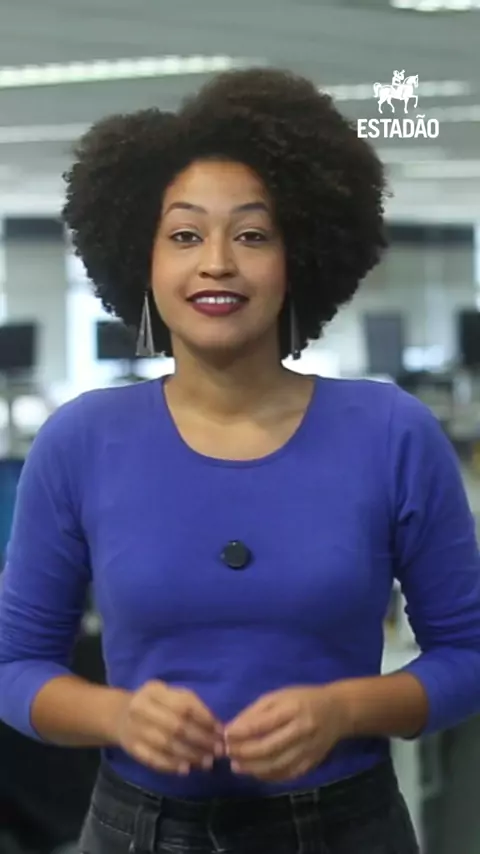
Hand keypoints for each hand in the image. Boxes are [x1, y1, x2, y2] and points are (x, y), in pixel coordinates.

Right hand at [114, 681, 224, 774]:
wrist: (120, 715)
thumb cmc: (154, 705)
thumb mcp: (169, 695)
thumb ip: (190, 706)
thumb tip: (217, 728)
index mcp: (154, 690)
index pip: (184, 704)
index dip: (205, 719)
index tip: (221, 731)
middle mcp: (141, 707)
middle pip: (176, 726)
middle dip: (201, 740)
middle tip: (218, 751)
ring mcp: (135, 729)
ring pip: (166, 744)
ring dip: (190, 755)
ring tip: (207, 762)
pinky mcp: (132, 748)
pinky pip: (154, 759)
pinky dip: (172, 765)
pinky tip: (186, 769)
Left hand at [223, 684, 348, 781]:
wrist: (338, 711)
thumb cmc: (303, 699)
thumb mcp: (279, 696)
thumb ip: (255, 712)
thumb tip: (231, 729)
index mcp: (292, 708)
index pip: (262, 724)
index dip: (241, 732)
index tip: (224, 735)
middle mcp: (302, 730)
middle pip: (268, 748)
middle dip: (244, 752)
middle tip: (227, 753)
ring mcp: (308, 749)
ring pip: (277, 765)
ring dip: (253, 768)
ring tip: (237, 766)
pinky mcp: (312, 763)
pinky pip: (287, 774)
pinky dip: (268, 776)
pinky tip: (255, 772)